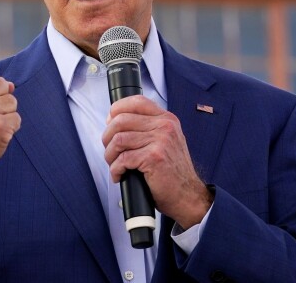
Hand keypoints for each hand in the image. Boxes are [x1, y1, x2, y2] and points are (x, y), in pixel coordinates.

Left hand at [102, 95, 212, 229]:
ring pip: (118, 139)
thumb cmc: (172, 172)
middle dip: (107, 137)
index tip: (110, 122)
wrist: (187, 195)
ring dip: (110, 155)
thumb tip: (114, 120)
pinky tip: (120, 175)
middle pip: (121, 120)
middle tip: (110, 151)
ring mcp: (160, 141)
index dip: (117, 110)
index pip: (137, 101)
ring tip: (114, 165)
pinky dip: (115, 169)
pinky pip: (123, 159)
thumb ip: (146, 128)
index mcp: (166, 119)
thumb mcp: (165, 141)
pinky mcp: (154, 157)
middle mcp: (165, 126)